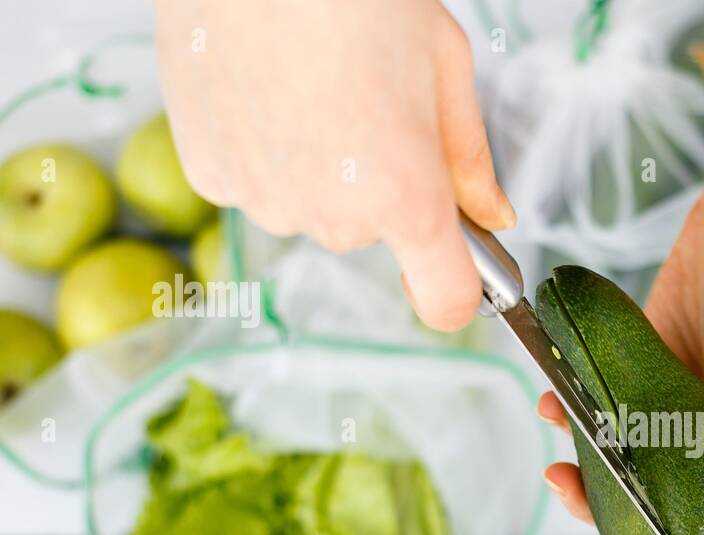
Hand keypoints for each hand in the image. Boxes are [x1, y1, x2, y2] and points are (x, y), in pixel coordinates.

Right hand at [152, 0, 512, 330]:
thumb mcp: (444, 63)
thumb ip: (469, 158)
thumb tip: (491, 216)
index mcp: (406, 194)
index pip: (446, 300)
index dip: (460, 290)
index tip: (462, 269)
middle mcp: (334, 217)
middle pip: (377, 233)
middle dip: (385, 185)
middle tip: (371, 104)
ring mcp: (266, 202)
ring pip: (316, 208)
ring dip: (322, 169)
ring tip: (312, 85)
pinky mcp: (211, 178)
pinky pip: (260, 185)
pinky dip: (268, 152)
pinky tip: (266, 89)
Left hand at [538, 189, 703, 534]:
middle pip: (648, 510)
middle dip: (601, 515)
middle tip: (567, 490)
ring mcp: (669, 416)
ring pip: (617, 464)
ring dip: (580, 465)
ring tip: (555, 448)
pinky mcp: (640, 377)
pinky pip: (601, 409)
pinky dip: (574, 410)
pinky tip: (555, 397)